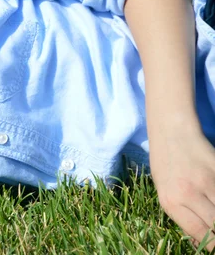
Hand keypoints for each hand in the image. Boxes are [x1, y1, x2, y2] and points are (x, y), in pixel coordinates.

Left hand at [150, 119, 214, 249]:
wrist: (172, 132)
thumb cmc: (166, 164)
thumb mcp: (164, 190)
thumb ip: (182, 214)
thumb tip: (202, 239)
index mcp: (170, 201)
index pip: (199, 233)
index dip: (213, 245)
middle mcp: (187, 192)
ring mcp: (206, 180)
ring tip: (213, 207)